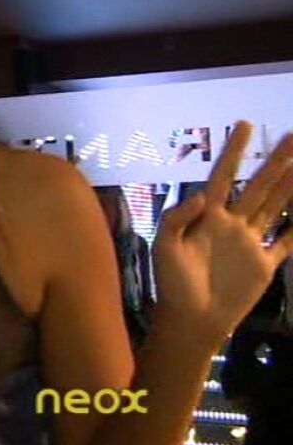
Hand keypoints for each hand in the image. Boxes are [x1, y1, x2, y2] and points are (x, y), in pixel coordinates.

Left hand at [153, 121, 292, 348]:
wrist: (190, 319)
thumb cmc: (172, 283)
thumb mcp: (164, 246)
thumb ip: (177, 217)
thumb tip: (201, 194)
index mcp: (207, 216)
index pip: (223, 176)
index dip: (234, 151)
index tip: (243, 124)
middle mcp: (232, 223)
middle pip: (258, 185)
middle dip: (275, 161)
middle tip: (292, 135)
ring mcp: (250, 242)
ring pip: (276, 206)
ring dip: (291, 185)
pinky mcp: (264, 264)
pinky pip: (287, 242)